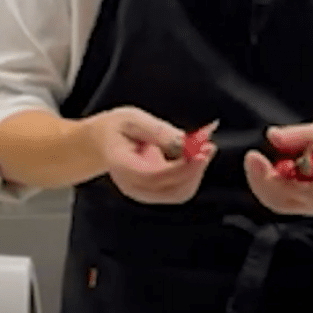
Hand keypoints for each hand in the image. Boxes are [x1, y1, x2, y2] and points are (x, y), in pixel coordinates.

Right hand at [91, 107, 216, 204]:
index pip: (154, 176)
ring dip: (197, 171)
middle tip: (208, 146)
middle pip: (171, 190)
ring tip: (205, 146)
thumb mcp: (132, 119)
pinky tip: (198, 154)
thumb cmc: (116, 129)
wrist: (104, 143)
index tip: (200, 153)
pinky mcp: (156, 192)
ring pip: (180, 193)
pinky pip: (180, 189)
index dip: (181, 168)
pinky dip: (193, 172)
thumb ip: (157, 131)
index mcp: (122, 167)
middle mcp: (133, 186)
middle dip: (194, 170)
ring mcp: (145, 192)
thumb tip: (183, 141)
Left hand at [243, 120, 312, 215]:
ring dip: (260, 181)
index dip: (273, 178)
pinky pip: (277, 199)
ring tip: (256, 160)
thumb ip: (300, 134)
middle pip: (280, 201)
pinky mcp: (301, 205)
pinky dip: (266, 183)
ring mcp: (309, 207)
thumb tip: (272, 135)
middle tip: (251, 157)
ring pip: (275, 202)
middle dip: (260, 180)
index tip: (257, 158)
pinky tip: (264, 166)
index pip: (296, 191)